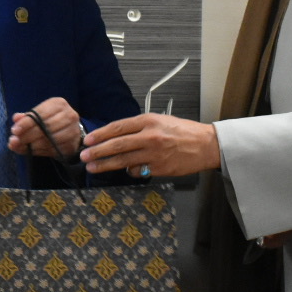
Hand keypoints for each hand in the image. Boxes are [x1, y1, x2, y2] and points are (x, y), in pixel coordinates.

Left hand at [8, 97, 82, 158]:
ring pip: (49, 139)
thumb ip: (26, 117)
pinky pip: (53, 149)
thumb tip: (16, 118)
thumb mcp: (37, 115)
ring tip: (20, 146)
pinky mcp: (72, 144)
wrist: (68, 131)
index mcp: (58, 104)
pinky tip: (30, 150)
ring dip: (32, 145)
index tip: (14, 130)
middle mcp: (69, 115)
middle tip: (15, 141)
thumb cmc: (49, 120)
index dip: (26, 123)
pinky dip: (39, 151)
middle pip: (45, 127)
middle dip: (27, 135)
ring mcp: (73, 130)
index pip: (40, 113)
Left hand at [80, 113, 219, 176]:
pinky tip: (125, 171)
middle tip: (84, 156)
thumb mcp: (160, 121)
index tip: (88, 140)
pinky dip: (129, 171)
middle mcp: (150, 136)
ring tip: (92, 167)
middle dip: (98, 151)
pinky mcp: (160, 168)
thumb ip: (139, 127)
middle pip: (117, 144)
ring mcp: (154, 153)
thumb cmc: (183, 131)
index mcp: (148, 120)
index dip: (101, 134)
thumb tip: (115, 136)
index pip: (118, 127)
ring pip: (124, 160)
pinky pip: (138, 171)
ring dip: (105, 164)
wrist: (206, 145)